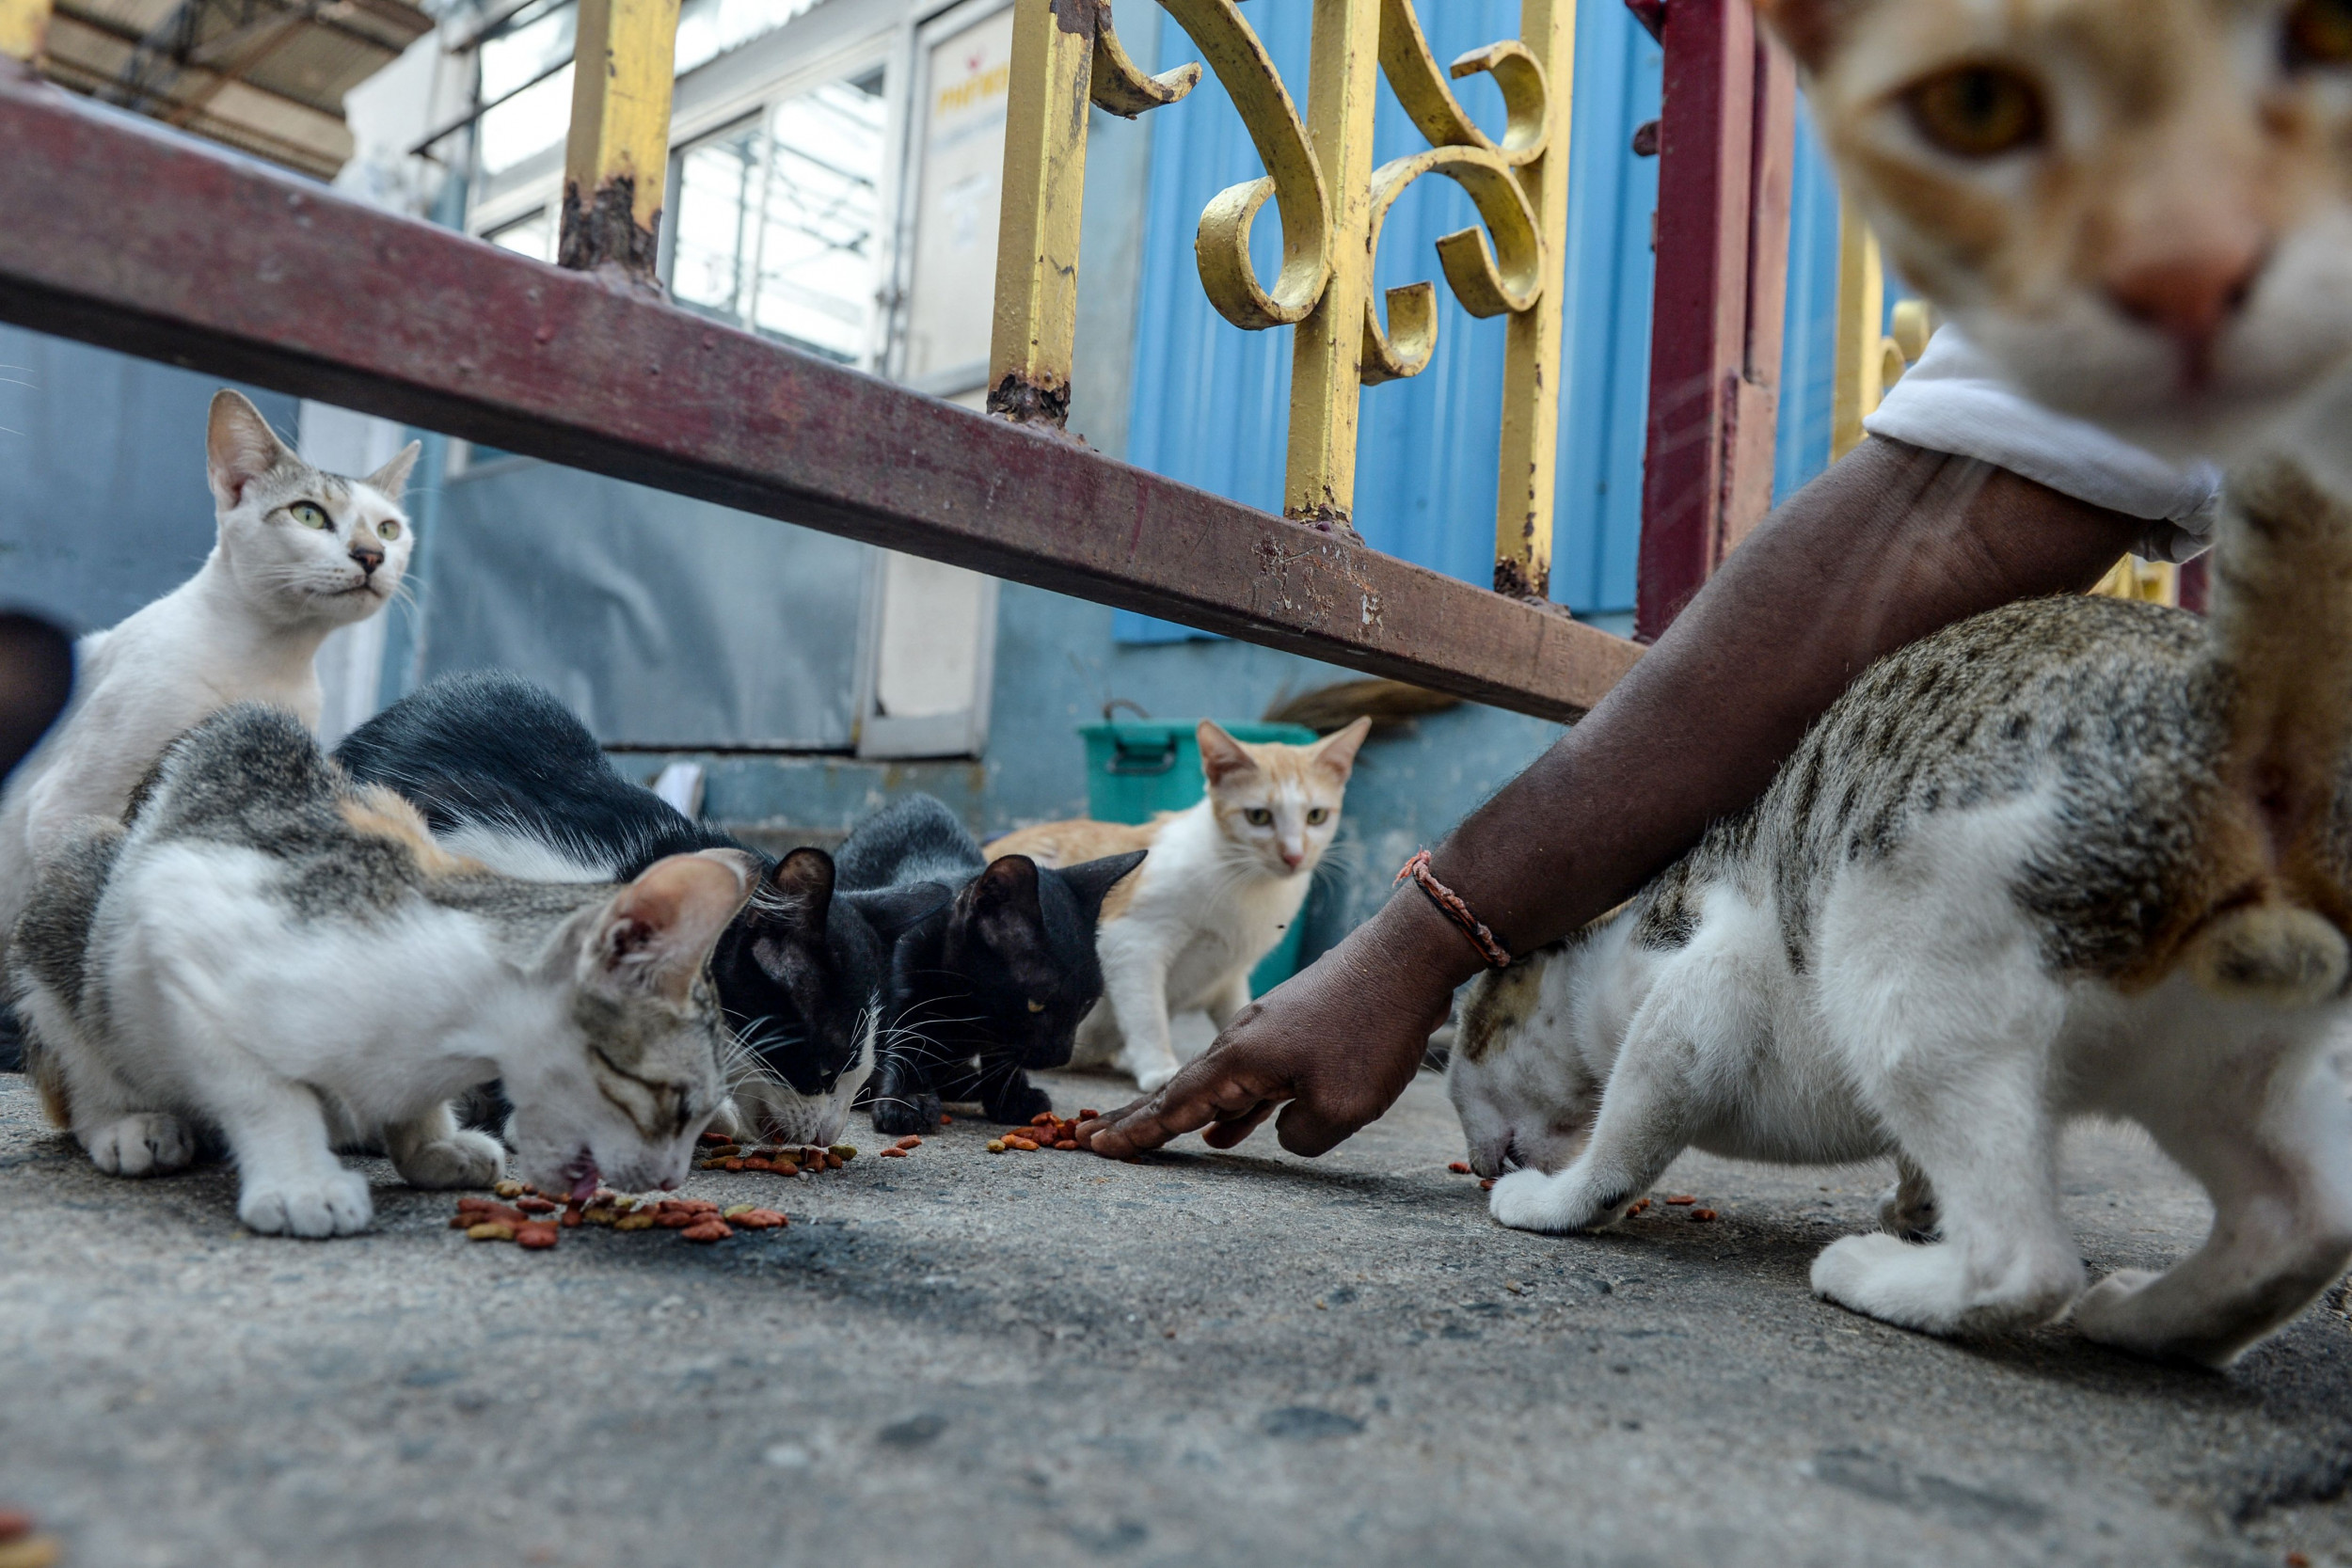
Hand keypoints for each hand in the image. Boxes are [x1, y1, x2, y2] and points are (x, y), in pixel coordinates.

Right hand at [1077, 891, 1470, 1157]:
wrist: (1407, 960)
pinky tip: (1227, 1132)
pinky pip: (1250, 1078)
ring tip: (1150, 1135)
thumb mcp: (1339, 1109)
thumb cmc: (1372, 1033)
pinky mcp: (1295, 1031)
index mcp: (1240, 1059)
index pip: (1175, 1105)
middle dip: (1139, 1117)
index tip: (1096, 1146)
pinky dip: (1231, 1107)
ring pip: (1215, 1083)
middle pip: (1181, 1089)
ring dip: (1184, 1113)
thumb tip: (1285, 1132)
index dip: (1137, 1131)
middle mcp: (1242, 1041)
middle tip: (1094, 1136)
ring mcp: (1268, 1033)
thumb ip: (1299, 1138)